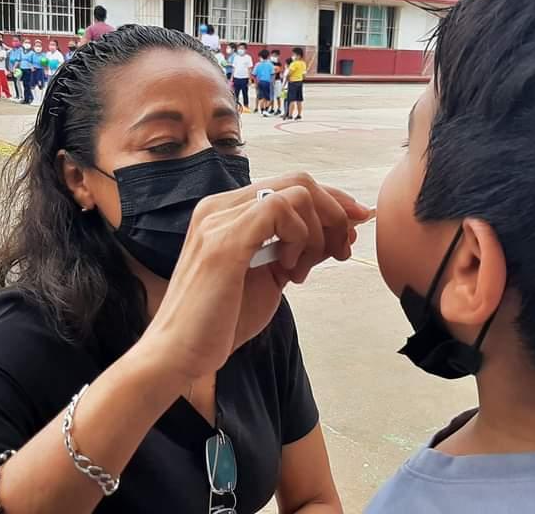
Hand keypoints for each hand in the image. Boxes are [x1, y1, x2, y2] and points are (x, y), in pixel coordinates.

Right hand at [142, 173, 369, 380]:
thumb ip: (298, 250)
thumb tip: (342, 231)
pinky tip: (289, 269)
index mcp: (227, 213)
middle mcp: (220, 207)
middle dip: (335, 211)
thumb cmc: (220, 322)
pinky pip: (281, 210)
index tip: (356, 226)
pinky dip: (299, 237)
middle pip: (299, 180)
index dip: (331, 202)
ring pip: (296, 191)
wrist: (178, 354)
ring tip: (302, 271)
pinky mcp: (225, 239)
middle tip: (344, 249)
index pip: (290, 187)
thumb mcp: (271, 278)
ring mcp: (219, 219)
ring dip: (318, 231)